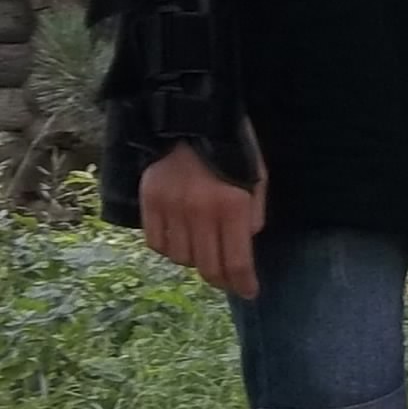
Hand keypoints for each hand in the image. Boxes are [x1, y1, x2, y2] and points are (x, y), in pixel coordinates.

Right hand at [142, 129, 266, 298]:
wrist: (191, 116)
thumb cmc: (233, 145)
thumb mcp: (257, 174)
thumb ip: (255, 212)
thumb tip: (247, 242)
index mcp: (232, 205)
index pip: (236, 260)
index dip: (244, 282)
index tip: (250, 292)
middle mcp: (199, 213)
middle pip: (207, 266)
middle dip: (222, 279)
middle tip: (230, 280)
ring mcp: (170, 210)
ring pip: (181, 258)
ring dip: (196, 260)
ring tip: (206, 249)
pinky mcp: (149, 204)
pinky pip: (157, 244)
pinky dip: (171, 248)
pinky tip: (182, 239)